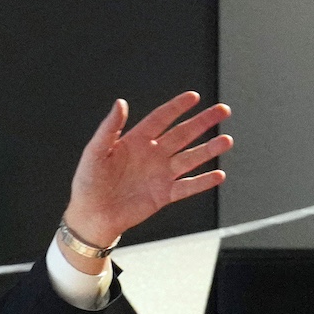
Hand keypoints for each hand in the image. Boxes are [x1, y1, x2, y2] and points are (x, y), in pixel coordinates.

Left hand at [60, 91, 232, 258]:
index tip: (193, 97)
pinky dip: (202, 182)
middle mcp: (152, 155)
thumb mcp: (95, 152)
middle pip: (182, 134)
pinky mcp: (163, 195)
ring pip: (189, 158)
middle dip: (203, 122)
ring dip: (208, 150)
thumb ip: (109, 128)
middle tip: (222, 111)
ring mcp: (159, 175)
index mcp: (135, 141)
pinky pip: (187, 187)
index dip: (177, 107)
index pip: (161, 119)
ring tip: (226, 141)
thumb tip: (120, 103)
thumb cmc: (88, 184)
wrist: (90, 216)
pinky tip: (217, 175)